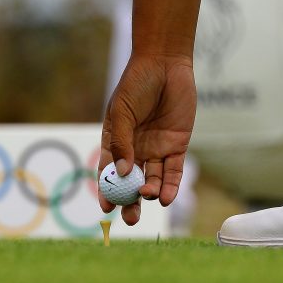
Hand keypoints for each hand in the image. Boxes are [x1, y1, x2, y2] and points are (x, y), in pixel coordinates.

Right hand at [99, 53, 196, 225]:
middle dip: (130, 202)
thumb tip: (120, 173)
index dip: (106, 192)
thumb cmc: (135, 85)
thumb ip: (121, 142)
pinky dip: (169, 186)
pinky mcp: (177, 146)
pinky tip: (164, 197)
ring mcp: (156, 150)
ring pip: (152, 179)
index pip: (108, 173)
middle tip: (130, 218)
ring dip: (150, 193)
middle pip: (131, 183)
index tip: (106, 208)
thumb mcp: (122, 113)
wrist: (164, 64)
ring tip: (149, 198)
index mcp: (114, 143)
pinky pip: (173, 171)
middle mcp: (134, 151)